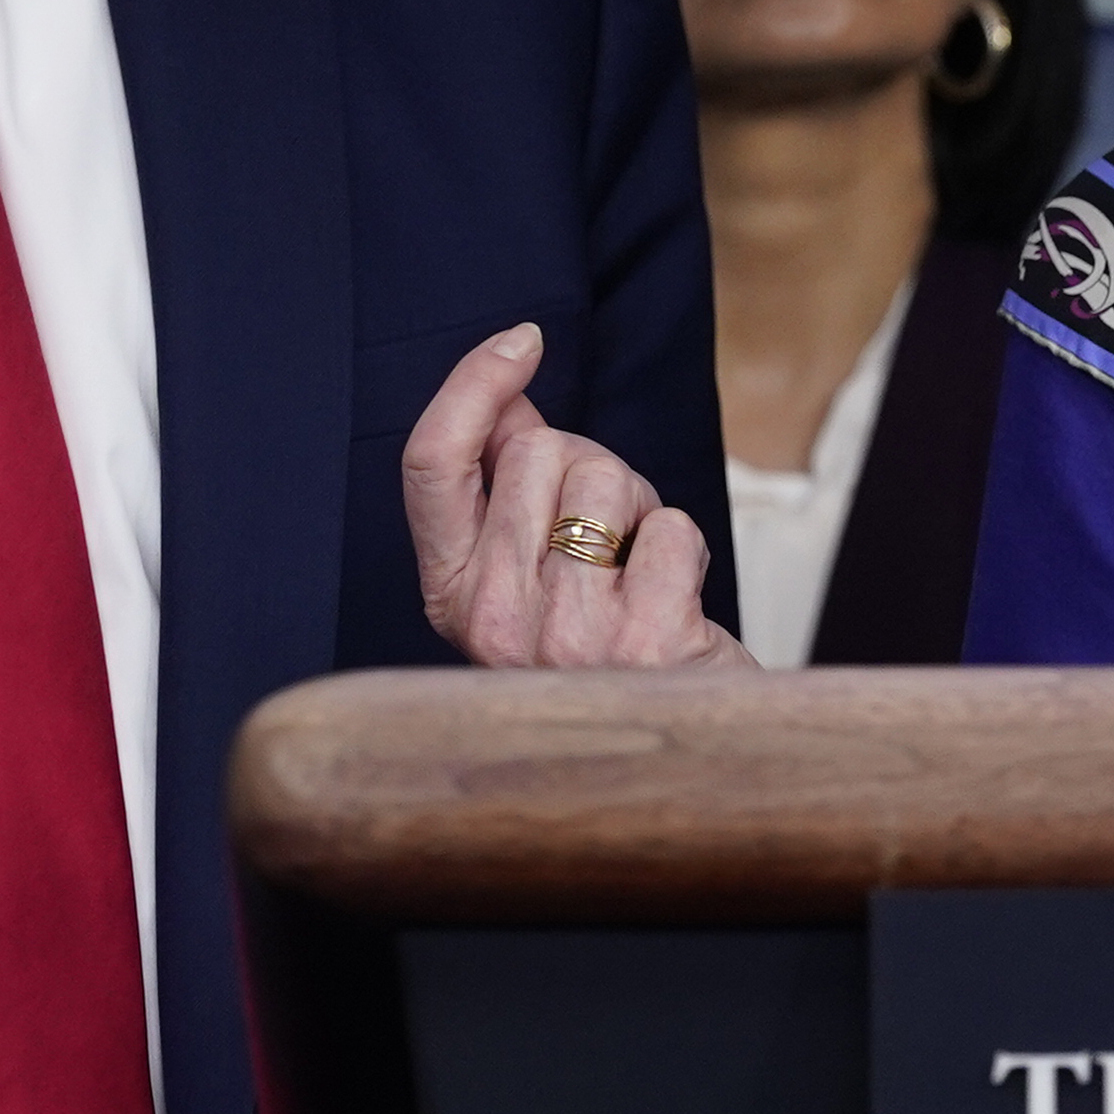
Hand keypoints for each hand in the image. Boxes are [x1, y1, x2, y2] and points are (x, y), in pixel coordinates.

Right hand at [402, 323, 752, 670]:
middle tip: (608, 533)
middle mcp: (495, 620)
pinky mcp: (644, 645)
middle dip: (591, 462)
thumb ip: (510, 496)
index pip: (430, 465)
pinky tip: (672, 603)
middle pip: (538, 450)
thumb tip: (508, 402)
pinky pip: (671, 528)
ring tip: (638, 576)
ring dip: (641, 508)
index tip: (520, 343)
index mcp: (453, 599)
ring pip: (608, 479)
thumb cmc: (606, 669)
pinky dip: (683, 549)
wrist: (678, 771)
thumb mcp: (531, 587)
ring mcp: (567, 637)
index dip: (470, 385)